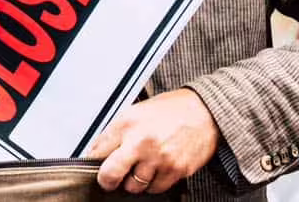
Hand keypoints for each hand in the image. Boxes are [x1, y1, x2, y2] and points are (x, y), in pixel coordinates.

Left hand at [86, 89, 219, 193]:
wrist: (204, 111)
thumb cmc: (171, 109)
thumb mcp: (136, 111)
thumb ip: (117, 131)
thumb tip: (98, 150)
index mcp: (127, 123)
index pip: (97, 151)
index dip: (93, 160)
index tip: (95, 164)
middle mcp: (141, 141)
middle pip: (110, 174)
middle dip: (107, 180)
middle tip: (109, 179)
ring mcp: (159, 158)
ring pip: (133, 186)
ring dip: (134, 181)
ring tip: (140, 168)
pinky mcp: (175, 170)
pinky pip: (155, 188)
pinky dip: (153, 184)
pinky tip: (156, 170)